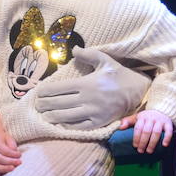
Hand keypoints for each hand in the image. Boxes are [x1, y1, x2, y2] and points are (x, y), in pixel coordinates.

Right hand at [0, 132, 21, 175]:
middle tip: (19, 162)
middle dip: (10, 162)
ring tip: (13, 168)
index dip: (13, 154)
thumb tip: (15, 156)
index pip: (5, 151)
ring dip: (4, 169)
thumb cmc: (2, 140)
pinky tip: (5, 173)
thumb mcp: (8, 138)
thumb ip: (12, 146)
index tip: (20, 154)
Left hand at [33, 48, 148, 128]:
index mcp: (87, 83)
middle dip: (45, 105)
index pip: (60, 88)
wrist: (138, 92)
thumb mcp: (105, 60)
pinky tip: (59, 125)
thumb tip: (73, 48)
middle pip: (59, 104)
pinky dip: (66, 126)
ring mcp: (93, 112)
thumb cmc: (119, 75)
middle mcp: (88, 98)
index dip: (45, 92)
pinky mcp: (99, 123)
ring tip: (43, 116)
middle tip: (37, 106)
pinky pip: (79, 127)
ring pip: (66, 117)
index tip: (38, 93)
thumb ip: (88, 54)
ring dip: (51, 117)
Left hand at [130, 110, 173, 153]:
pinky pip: (168, 130)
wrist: (162, 109)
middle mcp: (151, 118)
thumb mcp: (137, 117)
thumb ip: (128, 121)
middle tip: (141, 151)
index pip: (138, 128)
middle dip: (143, 142)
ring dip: (152, 142)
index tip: (135, 146)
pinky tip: (164, 145)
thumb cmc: (147, 117)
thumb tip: (120, 127)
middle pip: (146, 131)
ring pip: (156, 132)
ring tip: (149, 151)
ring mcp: (160, 121)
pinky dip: (167, 138)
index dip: (136, 137)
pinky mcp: (168, 123)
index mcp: (142, 117)